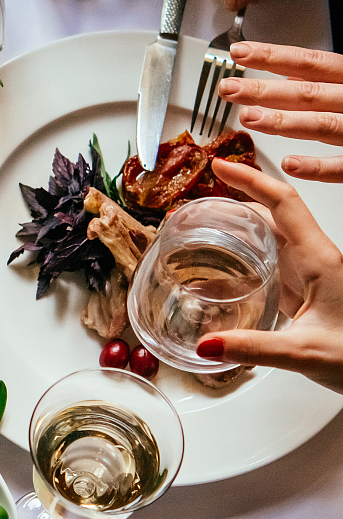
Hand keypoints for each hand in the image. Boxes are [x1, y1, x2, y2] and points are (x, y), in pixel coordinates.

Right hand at [195, 159, 342, 393]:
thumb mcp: (305, 353)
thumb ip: (252, 347)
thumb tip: (207, 343)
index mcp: (320, 260)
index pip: (283, 203)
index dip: (250, 180)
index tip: (220, 164)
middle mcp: (316, 260)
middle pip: (271, 214)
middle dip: (234, 199)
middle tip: (197, 202)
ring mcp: (310, 274)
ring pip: (270, 236)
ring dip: (237, 227)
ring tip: (200, 228)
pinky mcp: (305, 292)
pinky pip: (270, 263)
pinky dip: (242, 257)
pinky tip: (219, 272)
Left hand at [215, 41, 342, 180]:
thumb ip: (324, 80)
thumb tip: (282, 74)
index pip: (310, 62)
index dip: (274, 56)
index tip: (238, 54)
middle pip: (310, 92)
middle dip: (266, 91)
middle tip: (229, 90)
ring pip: (324, 126)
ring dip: (285, 123)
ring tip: (249, 119)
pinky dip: (319, 167)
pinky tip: (290, 165)